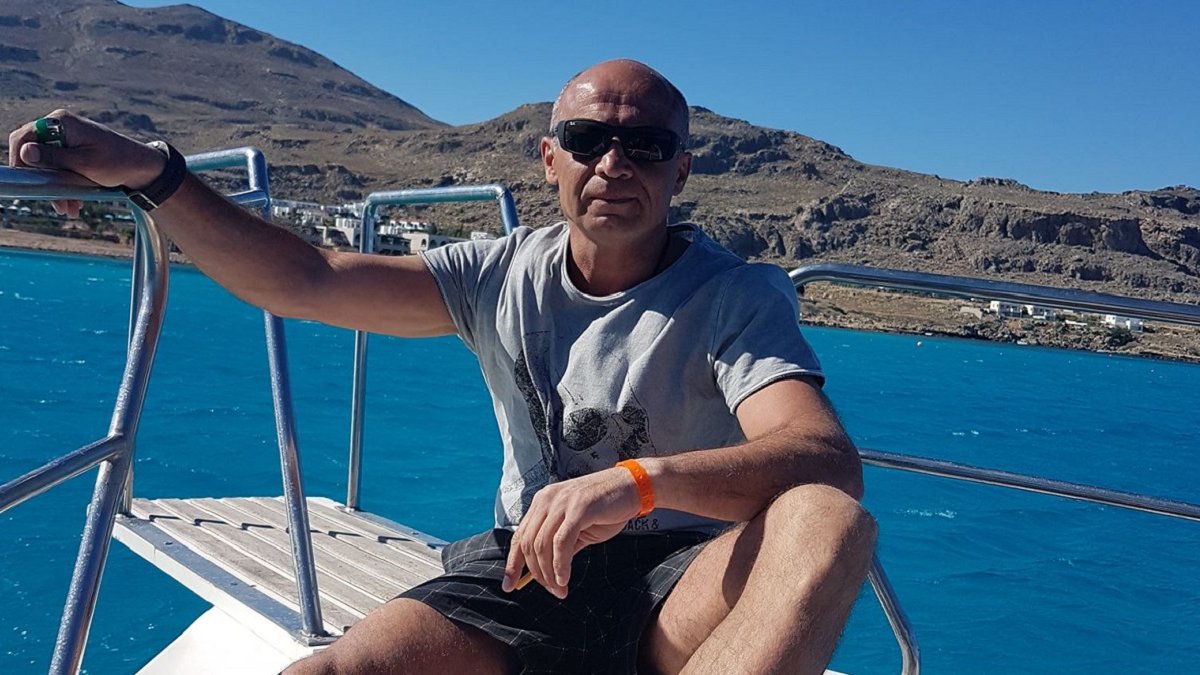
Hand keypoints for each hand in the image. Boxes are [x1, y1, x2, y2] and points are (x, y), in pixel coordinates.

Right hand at [8, 110, 165, 216]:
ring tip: (68, 209)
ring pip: (47, 165)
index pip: (24, 136)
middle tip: (55, 203)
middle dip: (42, 180)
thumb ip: (54, 159)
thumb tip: (25, 152)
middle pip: (34, 153)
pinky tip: (74, 204)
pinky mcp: (74, 152)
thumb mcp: (84, 163)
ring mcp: (66, 139)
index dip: (19, 159)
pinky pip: (59, 169)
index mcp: (60, 122)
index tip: (26, 182)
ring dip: (54, 188)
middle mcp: (60, 127)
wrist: (143, 168)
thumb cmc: (118, 162)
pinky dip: (64, 186)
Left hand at [502, 466, 641, 598]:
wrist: (632, 487)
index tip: (509, 586)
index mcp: (543, 502)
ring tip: (560, 589)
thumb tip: (546, 574)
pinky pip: (562, 542)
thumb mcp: (578, 530)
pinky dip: (560, 564)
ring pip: (543, 544)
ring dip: (549, 573)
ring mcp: (563, 502)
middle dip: (537, 573)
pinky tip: (565, 578)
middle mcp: (547, 499)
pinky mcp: (579, 508)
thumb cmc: (606, 509)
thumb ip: (560, 547)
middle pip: (529, 543)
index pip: (519, 536)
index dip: (512, 563)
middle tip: (552, 591)